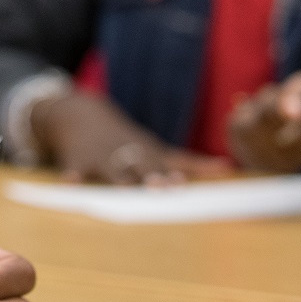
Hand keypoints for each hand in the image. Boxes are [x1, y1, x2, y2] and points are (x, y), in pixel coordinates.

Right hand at [35, 91, 229, 183]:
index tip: (180, 185)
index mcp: (146, 151)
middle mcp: (126, 151)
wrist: (79, 112)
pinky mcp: (79, 158)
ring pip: (113, 168)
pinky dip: (74, 175)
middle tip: (161, 188)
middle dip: (151, 176)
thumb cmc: (127, 140)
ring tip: (126, 188)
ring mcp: (102, 154)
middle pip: (141, 164)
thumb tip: (227, 167)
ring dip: (120, 177)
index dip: (171, 174)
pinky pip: (76, 167)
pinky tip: (73, 182)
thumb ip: (187, 161)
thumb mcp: (154, 147)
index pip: (164, 163)